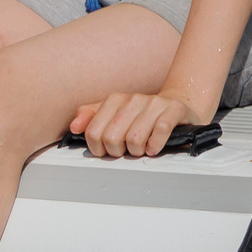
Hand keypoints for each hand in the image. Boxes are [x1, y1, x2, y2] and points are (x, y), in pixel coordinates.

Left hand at [69, 89, 207, 158]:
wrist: (178, 105)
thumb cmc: (143, 115)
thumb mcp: (114, 114)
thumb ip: (90, 118)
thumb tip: (74, 127)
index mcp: (116, 99)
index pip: (93, 132)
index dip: (99, 148)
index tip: (108, 149)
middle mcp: (134, 99)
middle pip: (112, 138)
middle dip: (118, 152)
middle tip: (126, 150)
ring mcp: (154, 103)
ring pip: (134, 139)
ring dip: (138, 151)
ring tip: (142, 148)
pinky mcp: (173, 110)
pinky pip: (159, 132)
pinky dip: (155, 145)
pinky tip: (154, 147)